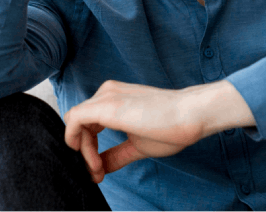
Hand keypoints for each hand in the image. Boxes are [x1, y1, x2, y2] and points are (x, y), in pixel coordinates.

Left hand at [63, 80, 204, 182]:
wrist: (191, 115)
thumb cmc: (171, 126)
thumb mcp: (137, 144)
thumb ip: (116, 154)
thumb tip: (101, 167)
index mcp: (113, 97)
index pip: (86, 122)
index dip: (88, 148)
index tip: (100, 169)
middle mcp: (106, 92)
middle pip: (78, 123)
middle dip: (84, 151)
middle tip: (98, 172)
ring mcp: (106, 96)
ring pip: (74, 123)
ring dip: (83, 150)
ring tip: (99, 169)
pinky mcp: (106, 106)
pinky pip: (74, 121)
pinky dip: (77, 144)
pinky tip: (93, 161)